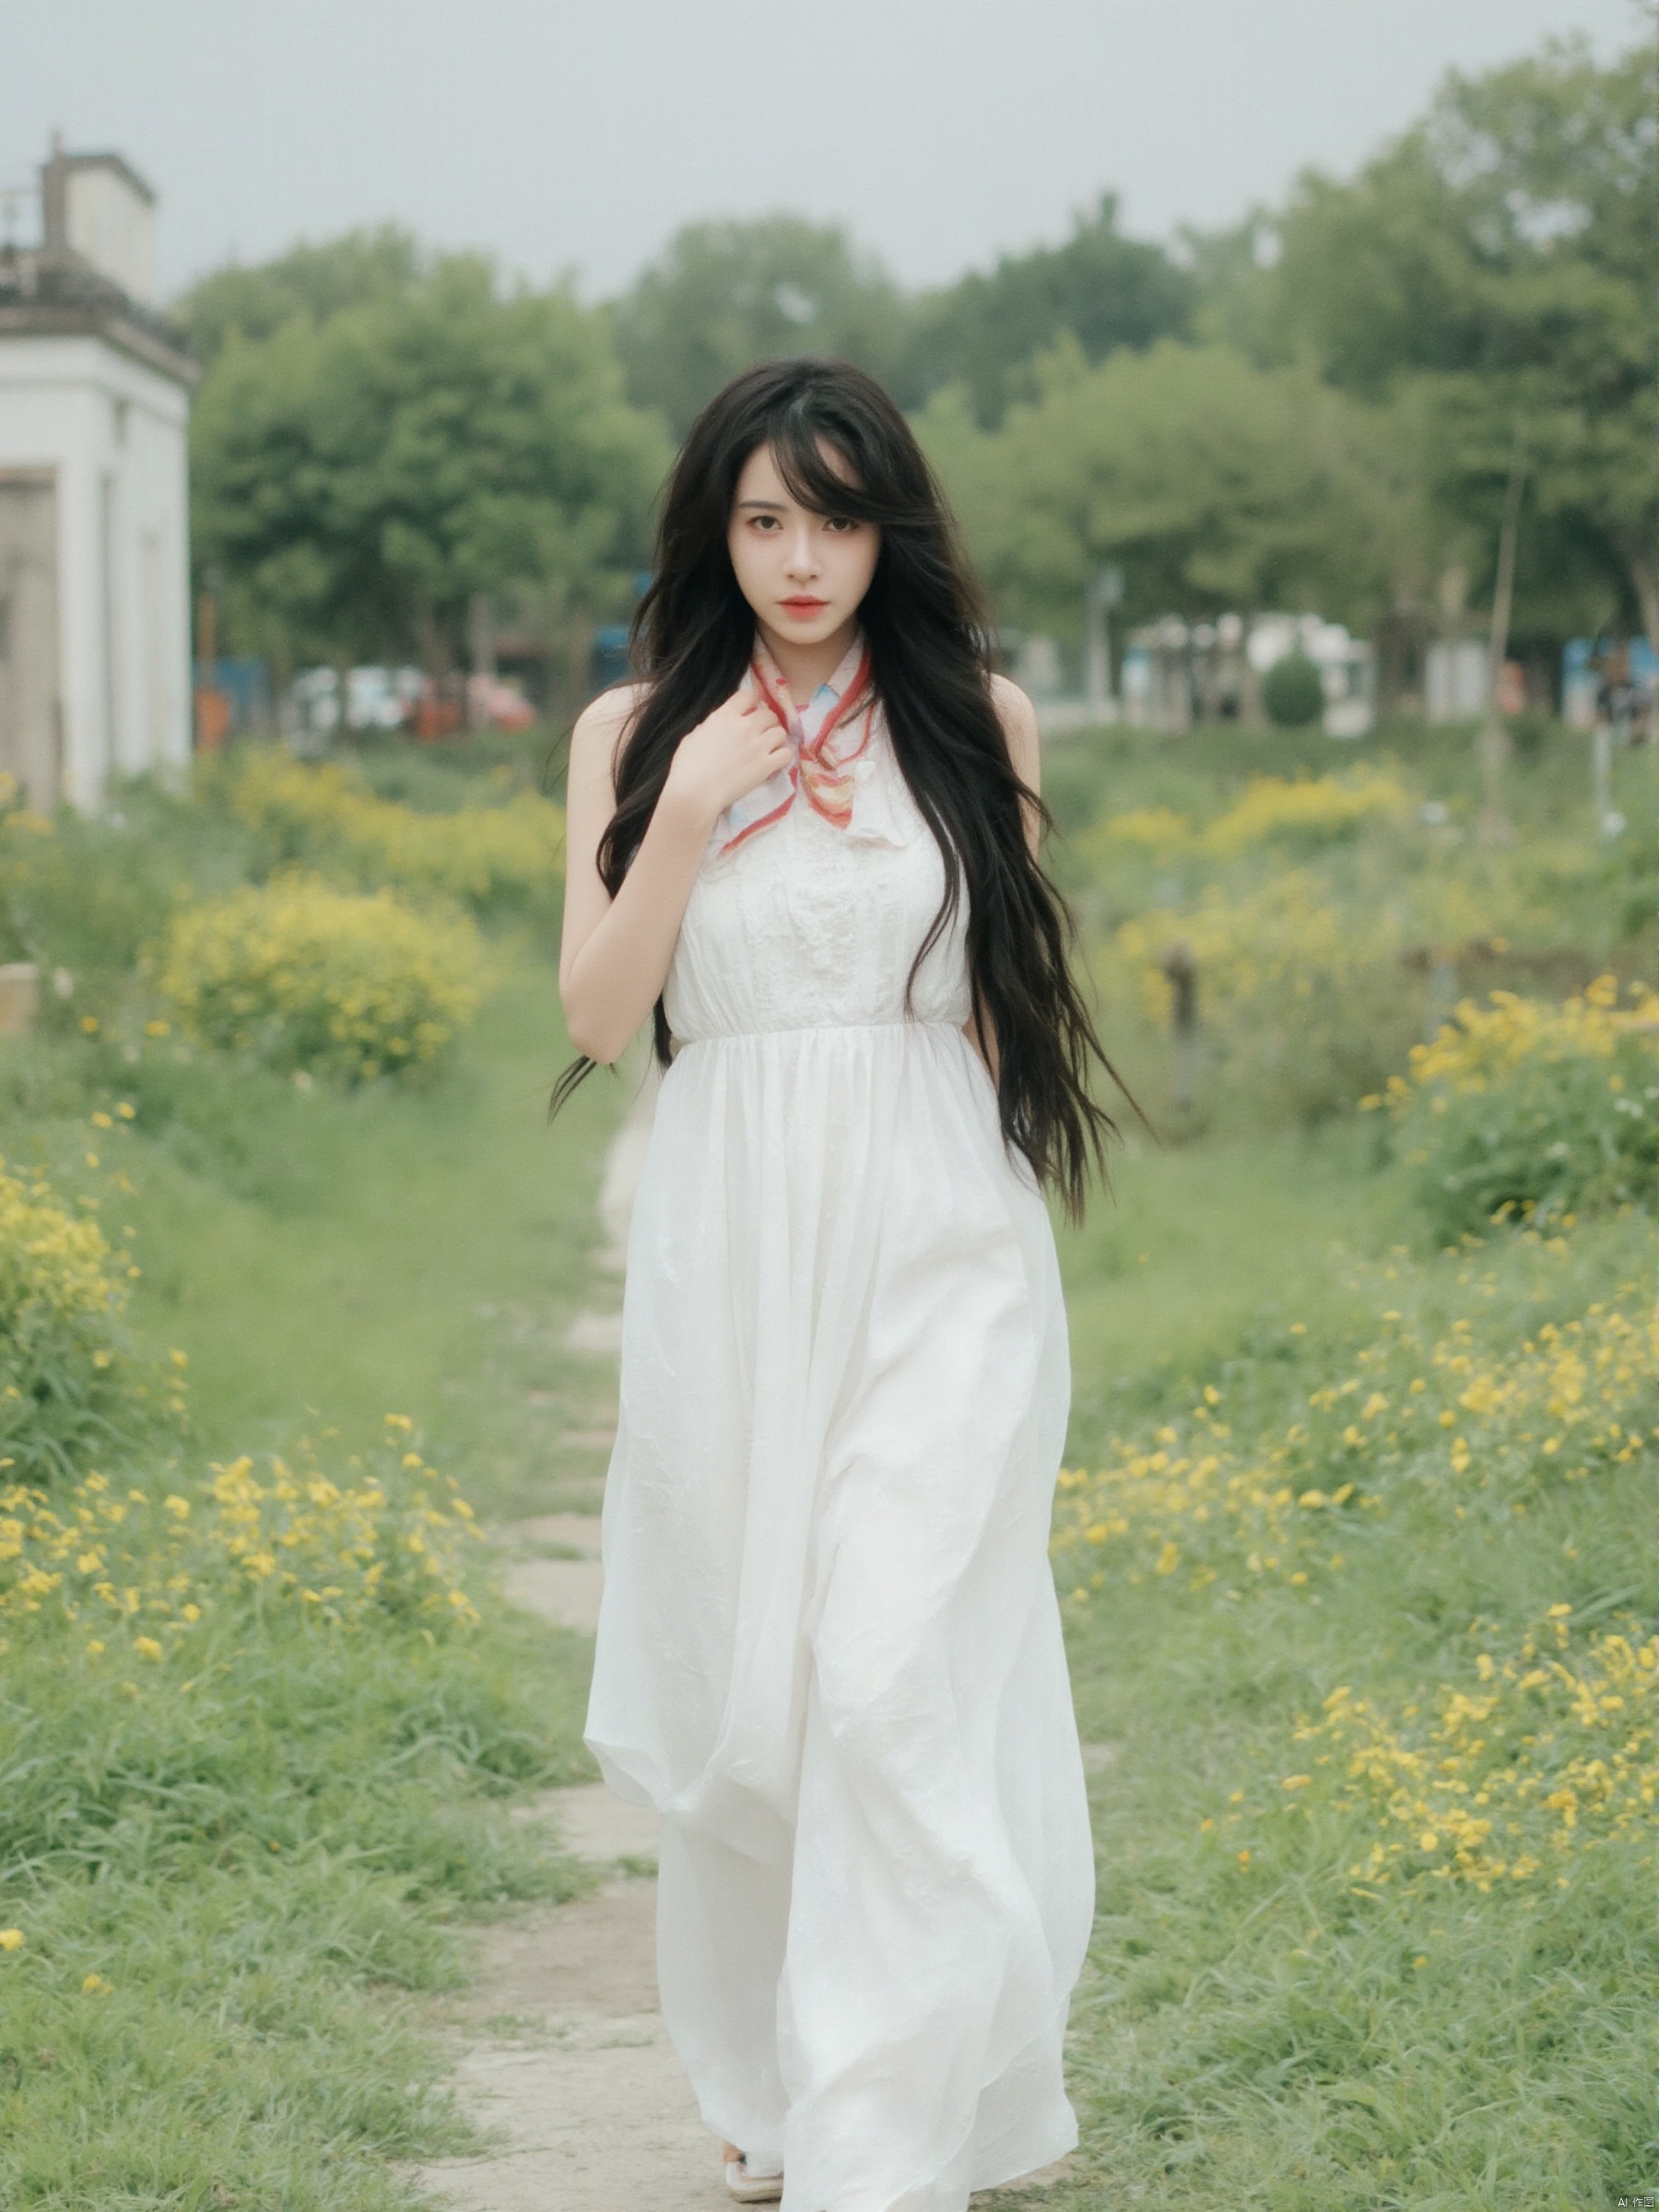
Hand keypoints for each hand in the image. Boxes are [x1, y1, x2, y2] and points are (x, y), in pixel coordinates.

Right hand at [663, 688, 791, 828]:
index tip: (750, 710)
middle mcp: (746, 726)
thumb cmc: (687, 765)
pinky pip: (786, 754)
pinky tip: (774, 761)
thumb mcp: (693, 737)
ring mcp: (758, 746)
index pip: (748, 695)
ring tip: (769, 747)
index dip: (752, 702)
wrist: (696, 792)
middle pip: (769, 714)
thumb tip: (716, 729)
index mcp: (725, 716)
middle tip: (761, 733)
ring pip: (781, 732)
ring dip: (776, 738)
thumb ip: (709, 727)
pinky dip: (782, 756)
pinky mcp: (766, 765)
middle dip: (766, 722)